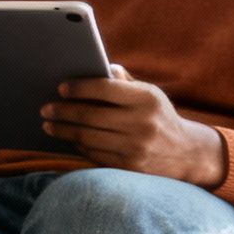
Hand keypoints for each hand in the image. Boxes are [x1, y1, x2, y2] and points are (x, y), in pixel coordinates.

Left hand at [41, 64, 226, 185]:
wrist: (188, 153)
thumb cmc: (158, 116)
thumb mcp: (149, 94)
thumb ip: (123, 81)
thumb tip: (95, 67)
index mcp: (147, 99)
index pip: (105, 88)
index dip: (79, 88)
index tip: (60, 88)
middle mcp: (142, 123)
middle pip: (90, 116)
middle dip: (62, 111)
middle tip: (45, 109)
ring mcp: (136, 147)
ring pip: (87, 137)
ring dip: (63, 130)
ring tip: (49, 125)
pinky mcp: (129, 167)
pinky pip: (94, 154)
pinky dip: (78, 145)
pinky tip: (68, 139)